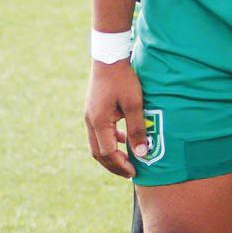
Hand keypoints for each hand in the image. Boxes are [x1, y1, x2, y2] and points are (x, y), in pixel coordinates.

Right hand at [86, 59, 146, 178]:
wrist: (109, 59)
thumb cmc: (124, 80)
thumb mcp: (135, 104)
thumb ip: (137, 129)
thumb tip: (141, 153)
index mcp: (98, 122)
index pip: (107, 152)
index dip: (121, 164)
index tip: (135, 172)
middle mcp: (90, 122)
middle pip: (99, 152)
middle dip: (114, 165)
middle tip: (131, 173)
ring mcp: (90, 117)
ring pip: (97, 144)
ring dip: (112, 155)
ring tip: (128, 161)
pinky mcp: (93, 112)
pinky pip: (99, 134)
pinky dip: (110, 141)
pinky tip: (123, 140)